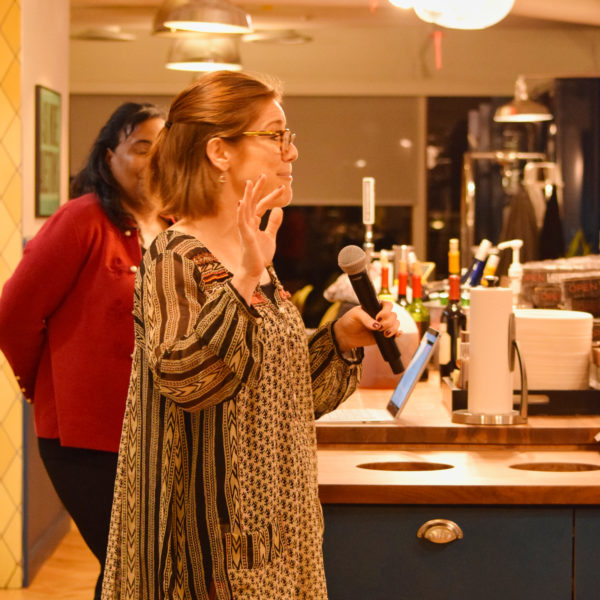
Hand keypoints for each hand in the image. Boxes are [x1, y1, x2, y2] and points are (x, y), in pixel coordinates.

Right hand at [232, 175, 284, 300]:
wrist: (254, 270)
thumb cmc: (260, 255)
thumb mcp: (270, 236)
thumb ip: (273, 223)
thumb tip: (279, 209)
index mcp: (254, 222)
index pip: (262, 205)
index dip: (271, 196)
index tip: (282, 188)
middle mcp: (248, 223)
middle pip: (253, 202)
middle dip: (258, 189)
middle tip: (263, 175)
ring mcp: (245, 229)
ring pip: (245, 208)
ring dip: (247, 196)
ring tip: (250, 183)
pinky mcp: (244, 236)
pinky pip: (240, 222)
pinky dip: (240, 212)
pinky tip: (241, 202)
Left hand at [333, 302, 400, 352]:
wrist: (346, 335)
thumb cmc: (350, 321)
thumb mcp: (356, 315)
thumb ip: (366, 319)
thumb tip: (377, 326)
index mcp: (376, 306)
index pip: (388, 305)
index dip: (386, 311)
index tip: (378, 317)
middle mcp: (382, 315)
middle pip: (394, 315)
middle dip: (388, 322)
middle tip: (378, 328)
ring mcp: (384, 325)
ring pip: (396, 324)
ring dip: (393, 329)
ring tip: (384, 334)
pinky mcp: (384, 335)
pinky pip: (396, 333)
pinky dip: (397, 333)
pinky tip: (396, 335)